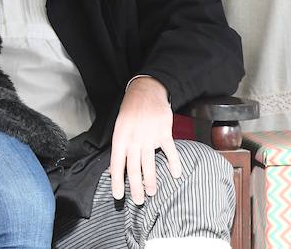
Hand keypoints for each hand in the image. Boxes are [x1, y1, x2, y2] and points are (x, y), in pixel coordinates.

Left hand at [109, 77, 181, 204]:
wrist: (147, 90)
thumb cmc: (130, 109)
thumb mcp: (119, 126)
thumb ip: (119, 147)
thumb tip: (113, 169)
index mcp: (120, 137)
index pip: (116, 163)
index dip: (116, 181)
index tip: (118, 196)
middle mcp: (134, 139)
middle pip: (134, 168)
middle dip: (135, 187)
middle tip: (137, 201)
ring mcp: (149, 136)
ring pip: (149, 163)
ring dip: (151, 180)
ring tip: (151, 192)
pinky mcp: (164, 132)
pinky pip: (169, 150)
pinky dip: (174, 163)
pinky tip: (176, 174)